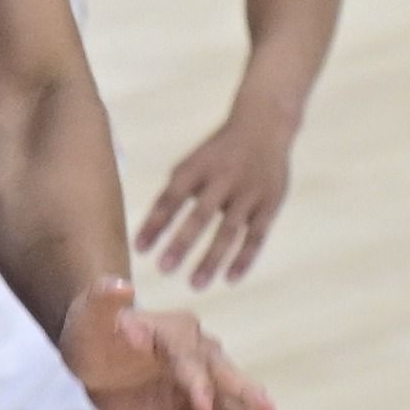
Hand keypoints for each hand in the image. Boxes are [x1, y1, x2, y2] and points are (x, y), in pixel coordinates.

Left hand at [57, 271, 306, 409]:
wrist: (98, 355)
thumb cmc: (95, 328)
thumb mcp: (91, 313)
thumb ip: (105, 300)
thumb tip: (119, 285)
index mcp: (181, 335)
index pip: (190, 359)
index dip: (195, 381)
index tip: (202, 405)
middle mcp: (204, 364)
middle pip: (230, 384)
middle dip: (247, 397)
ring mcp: (206, 398)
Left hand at [134, 109, 297, 285]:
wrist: (264, 126)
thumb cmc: (219, 153)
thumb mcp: (193, 162)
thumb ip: (175, 192)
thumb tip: (151, 230)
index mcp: (197, 167)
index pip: (171, 198)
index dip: (155, 224)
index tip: (139, 250)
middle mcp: (223, 179)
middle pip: (201, 215)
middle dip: (182, 243)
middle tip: (164, 269)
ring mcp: (248, 193)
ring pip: (229, 230)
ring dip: (212, 258)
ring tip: (195, 284)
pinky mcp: (270, 204)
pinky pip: (256, 236)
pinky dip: (244, 259)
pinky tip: (230, 278)